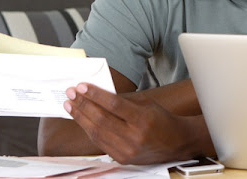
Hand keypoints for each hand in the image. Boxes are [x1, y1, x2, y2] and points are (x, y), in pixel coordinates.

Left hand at [64, 83, 210, 163]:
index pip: (114, 105)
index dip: (95, 95)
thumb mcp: (146, 104)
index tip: (81, 86)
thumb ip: (123, 100)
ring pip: (97, 133)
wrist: (175, 142)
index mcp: (143, 119)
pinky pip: (100, 143)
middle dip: (83, 105)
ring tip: (71, 105)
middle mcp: (134, 136)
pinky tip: (82, 120)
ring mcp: (127, 150)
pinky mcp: (122, 158)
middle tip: (71, 94)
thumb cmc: (161, 120)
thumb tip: (97, 94)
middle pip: (101, 119)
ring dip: (81, 118)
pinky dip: (89, 130)